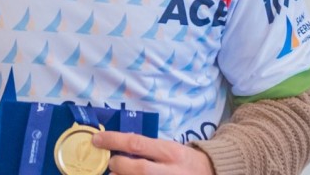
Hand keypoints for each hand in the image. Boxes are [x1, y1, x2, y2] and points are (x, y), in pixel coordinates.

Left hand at [90, 131, 213, 174]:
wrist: (213, 174)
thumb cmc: (184, 160)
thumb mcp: (170, 148)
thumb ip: (147, 148)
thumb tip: (116, 147)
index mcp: (170, 152)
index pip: (136, 143)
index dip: (113, 141)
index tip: (96, 139)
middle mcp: (172, 171)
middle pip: (140, 169)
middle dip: (119, 166)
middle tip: (111, 164)